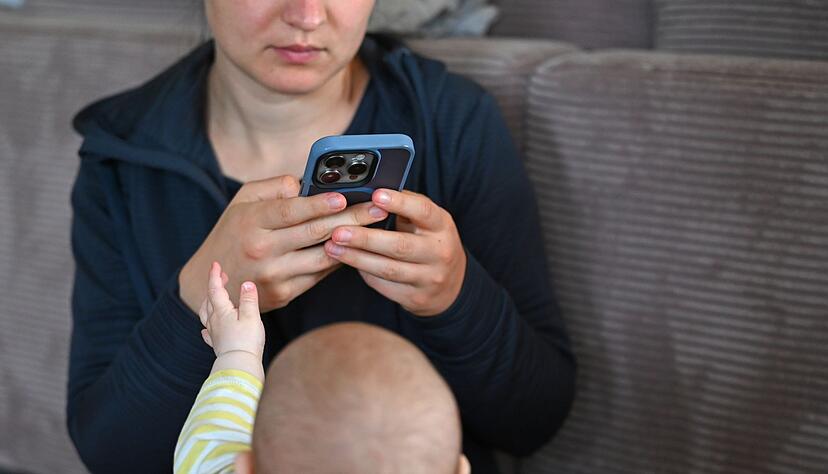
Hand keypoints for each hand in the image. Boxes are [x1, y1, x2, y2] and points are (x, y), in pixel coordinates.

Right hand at [179, 176, 388, 312]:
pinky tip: (356, 247)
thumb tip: (307, 183)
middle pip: (315, 233)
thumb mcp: (242, 202)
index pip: (290, 211)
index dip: (319, 204)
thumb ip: (274, 188)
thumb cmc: (232, 234)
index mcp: (252, 222)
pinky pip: (319, 274)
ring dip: (353, 242)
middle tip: (378, 208)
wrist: (209, 285)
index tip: (344, 196)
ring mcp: (274, 275)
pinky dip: (338, 260)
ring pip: (323, 257)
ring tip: (376, 228)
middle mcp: (263, 249)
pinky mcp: (284, 294)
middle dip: (352, 219)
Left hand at [198, 261, 264, 358]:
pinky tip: (206, 329)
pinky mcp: (217, 344)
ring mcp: (214, 333)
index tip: (215, 265)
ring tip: (212, 298)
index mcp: (222, 311)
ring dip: (208, 303)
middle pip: (209, 300)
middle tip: (221, 277)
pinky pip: (208, 332)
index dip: (215, 276)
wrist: (239, 365)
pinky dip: (207, 326)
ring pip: (206, 314)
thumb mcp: (252, 316)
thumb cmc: (247, 341)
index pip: (215, 289)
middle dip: (214, 286)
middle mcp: (214, 321)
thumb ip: (249, 299)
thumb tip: (246, 283)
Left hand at [324, 189, 466, 316]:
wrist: (450, 284)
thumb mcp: (427, 221)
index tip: (375, 195)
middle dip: (366, 238)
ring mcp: (428, 278)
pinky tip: (347, 261)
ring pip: (387, 269)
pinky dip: (363, 272)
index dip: (399, 203)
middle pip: (399, 245)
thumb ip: (404, 206)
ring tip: (332, 247)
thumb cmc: (429, 241)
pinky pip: (383, 285)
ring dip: (356, 258)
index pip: (422, 211)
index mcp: (441, 226)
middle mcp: (439, 252)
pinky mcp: (415, 297)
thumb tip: (369, 191)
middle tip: (338, 231)